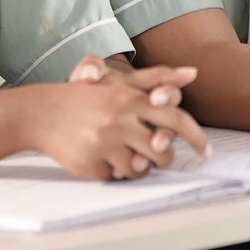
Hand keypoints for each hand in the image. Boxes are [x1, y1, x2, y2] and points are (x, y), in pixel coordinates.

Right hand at [21, 66, 208, 179]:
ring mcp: (104, 143)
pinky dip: (113, 171)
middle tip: (159, 155)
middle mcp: (120, 120)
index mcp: (132, 99)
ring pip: (139, 168)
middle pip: (162, 151)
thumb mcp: (121, 83)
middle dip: (165, 157)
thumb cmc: (89, 96)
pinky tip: (101, 157)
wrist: (42, 111)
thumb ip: (158, 78)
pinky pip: (115, 177)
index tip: (207, 152)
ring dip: (137, 166)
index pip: (175, 118)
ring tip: (126, 153)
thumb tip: (193, 72)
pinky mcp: (90, 163)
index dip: (195, 136)